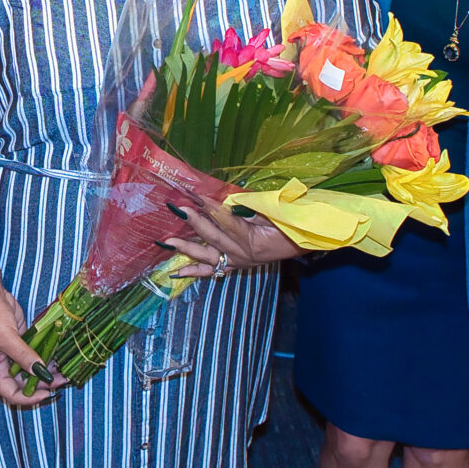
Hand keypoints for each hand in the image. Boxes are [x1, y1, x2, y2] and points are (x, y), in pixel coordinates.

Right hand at [0, 278, 60, 408]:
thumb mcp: (7, 338)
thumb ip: (24, 356)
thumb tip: (41, 373)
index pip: (10, 393)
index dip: (28, 398)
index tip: (47, 394)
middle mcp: (3, 364)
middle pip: (24, 383)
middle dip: (42, 384)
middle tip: (63, 381)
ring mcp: (12, 352)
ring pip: (31, 369)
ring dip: (46, 371)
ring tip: (65, 371)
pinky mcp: (20, 340)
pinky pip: (34, 354)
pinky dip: (45, 356)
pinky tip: (58, 356)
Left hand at [162, 199, 301, 276]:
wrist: (300, 242)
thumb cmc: (287, 223)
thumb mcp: (271, 212)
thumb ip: (248, 209)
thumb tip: (225, 202)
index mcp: (252, 238)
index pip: (227, 220)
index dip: (211, 207)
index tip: (195, 195)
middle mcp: (242, 253)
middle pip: (213, 237)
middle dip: (194, 222)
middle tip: (178, 209)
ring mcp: (236, 262)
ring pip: (207, 256)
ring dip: (187, 248)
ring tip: (168, 242)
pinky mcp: (234, 266)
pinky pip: (211, 271)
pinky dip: (194, 271)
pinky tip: (176, 272)